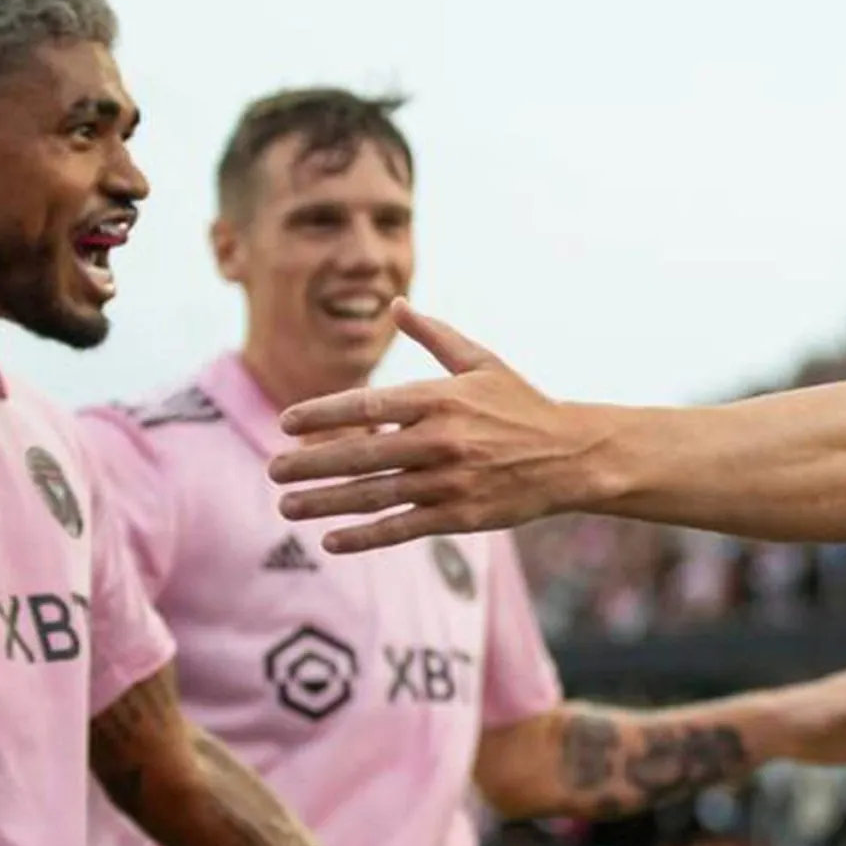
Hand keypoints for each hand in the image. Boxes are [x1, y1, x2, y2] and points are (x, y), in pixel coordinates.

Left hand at [270, 304, 595, 554]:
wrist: (572, 455)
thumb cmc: (522, 404)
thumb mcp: (482, 362)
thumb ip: (435, 336)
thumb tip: (396, 304)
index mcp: (442, 399)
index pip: (369, 407)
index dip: (323, 415)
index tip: (287, 423)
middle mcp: (442, 441)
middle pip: (362, 454)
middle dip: (311, 463)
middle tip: (272, 467)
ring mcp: (451, 482)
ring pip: (375, 495)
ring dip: (326, 502)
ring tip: (287, 505)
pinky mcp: (461, 516)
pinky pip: (403, 528)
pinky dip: (365, 536)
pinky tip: (331, 540)